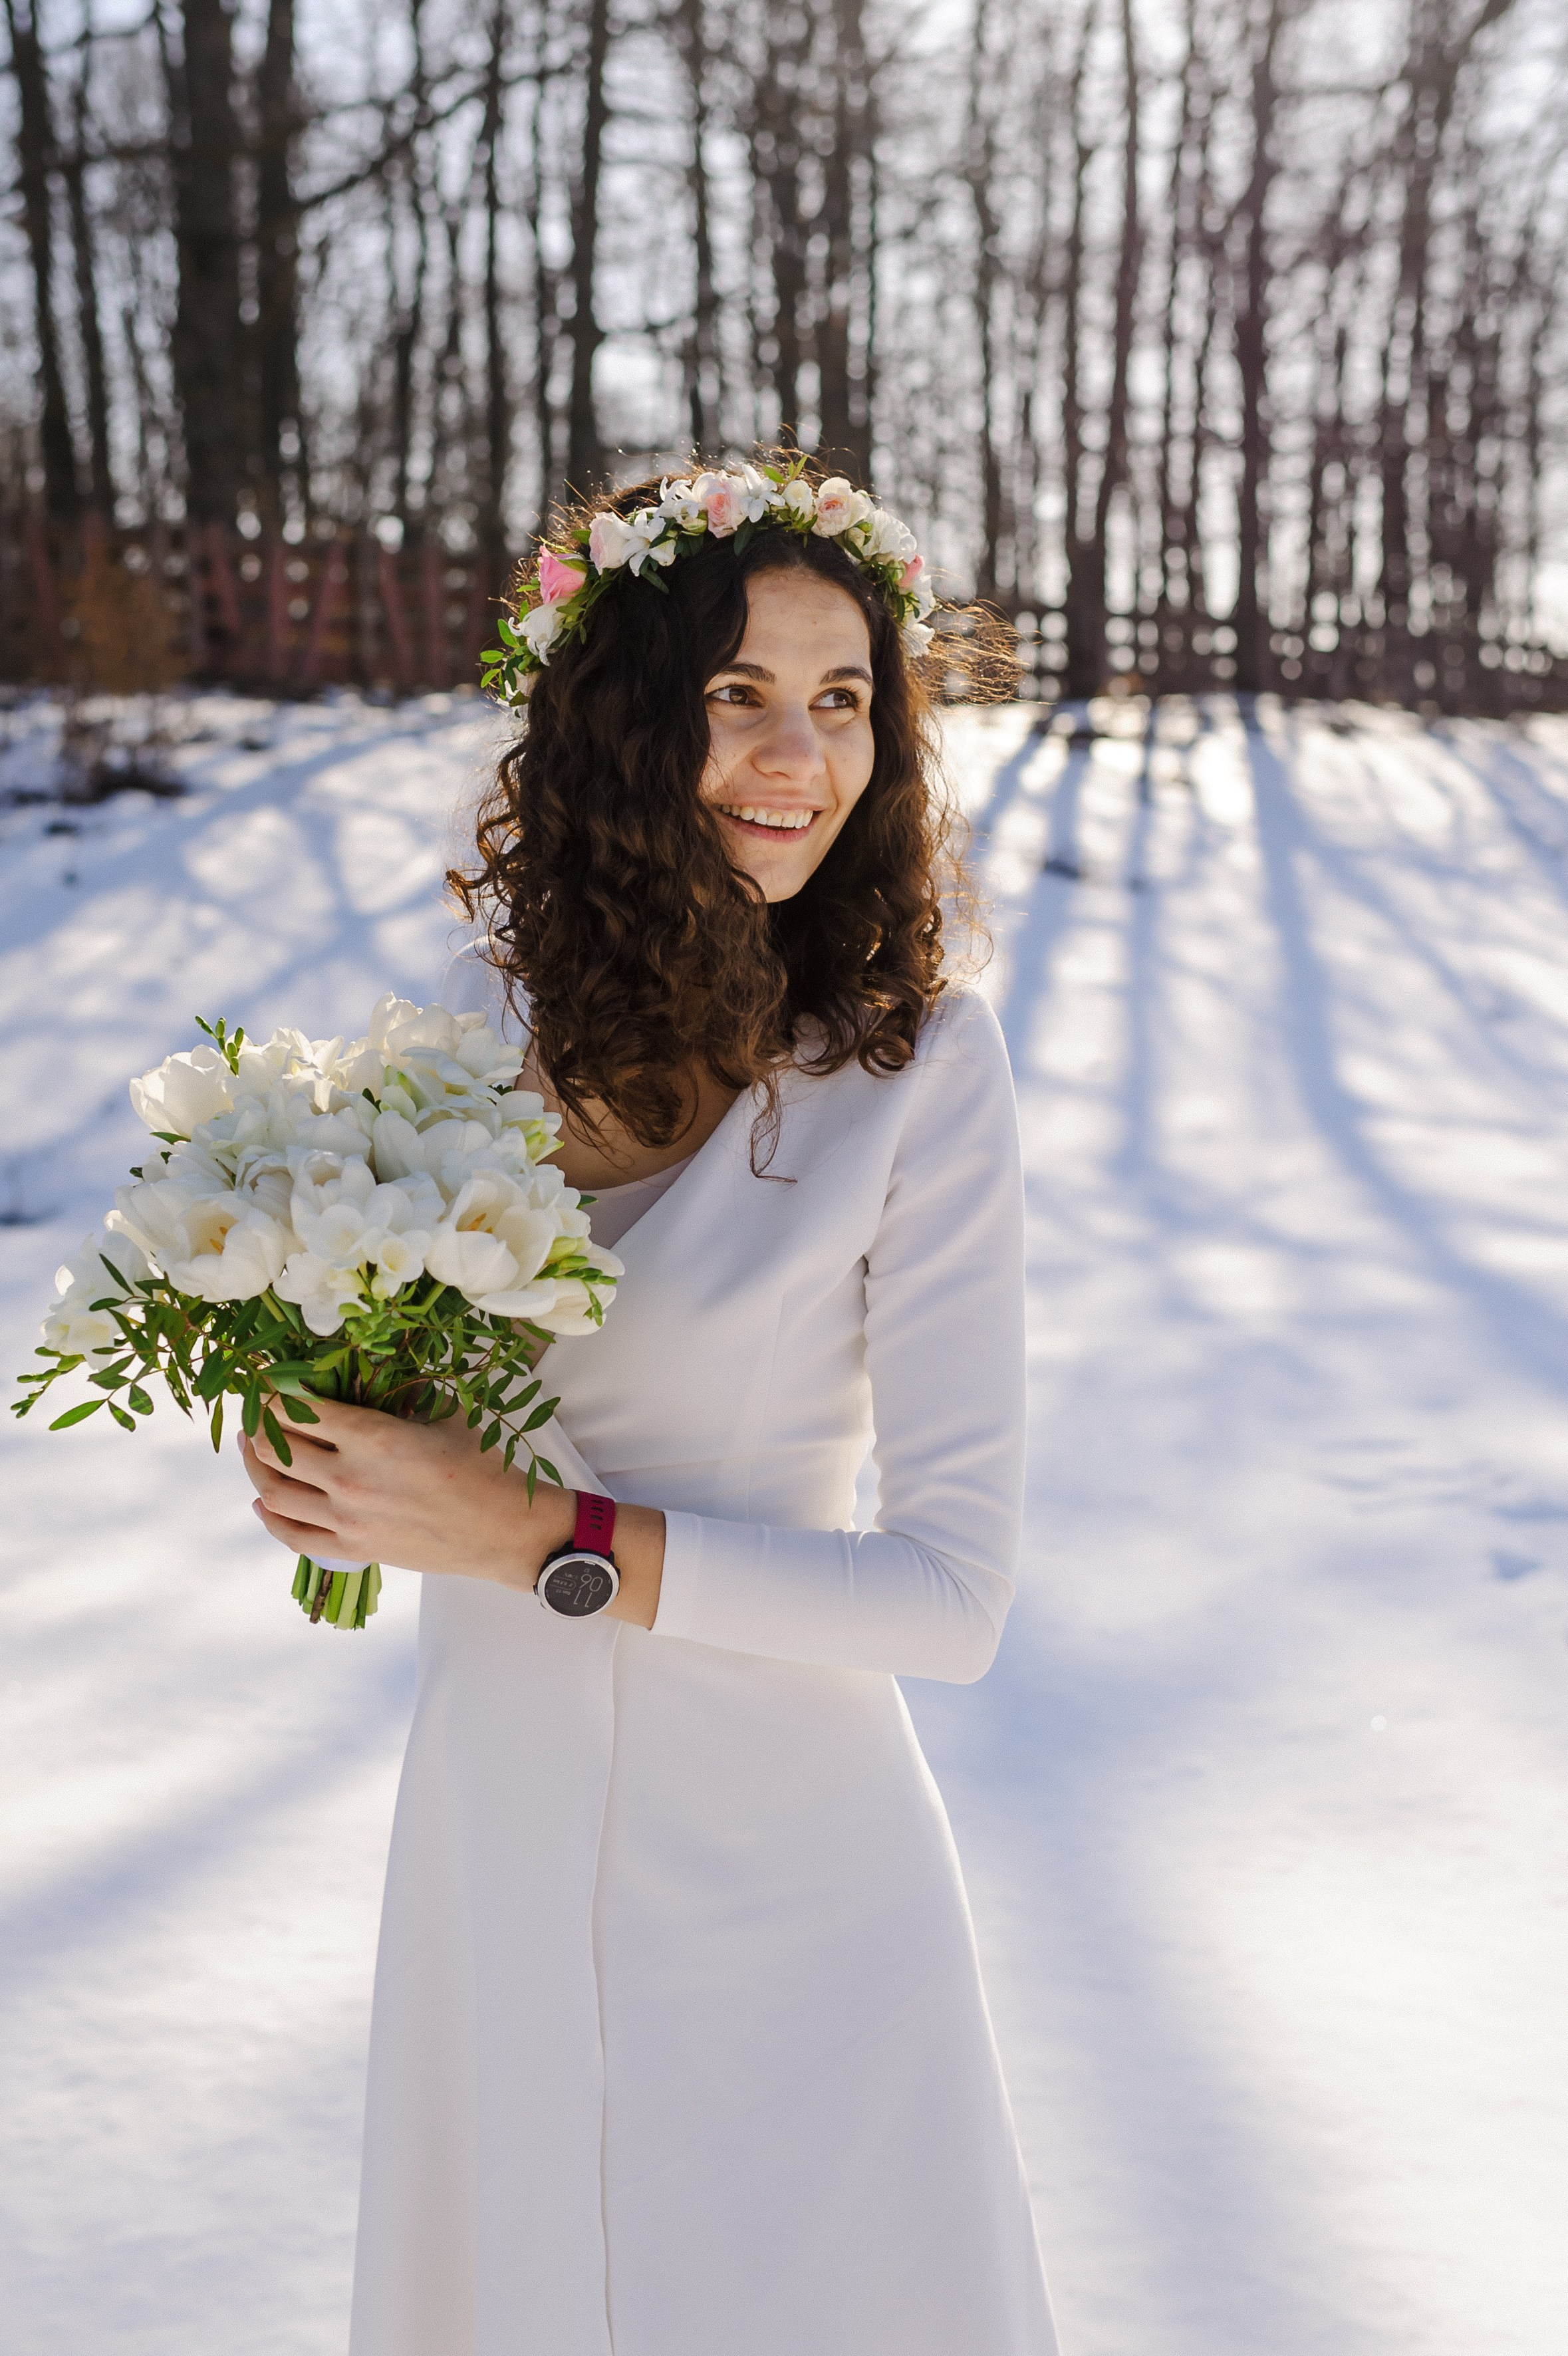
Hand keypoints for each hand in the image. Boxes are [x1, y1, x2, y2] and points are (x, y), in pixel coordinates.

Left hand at [240, 1395, 665, 1625]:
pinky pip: (293, 1535)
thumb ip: (404, 1393)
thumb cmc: (483, 1466)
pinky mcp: (354, 1549)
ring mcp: (348, 1519)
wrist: (504, 1531)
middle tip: (258, 1410)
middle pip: (276, 1449)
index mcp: (374, 1437)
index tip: (268, 1381)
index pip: (299, 1409)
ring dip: (256, 1467)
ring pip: (274, 1493)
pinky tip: (264, 1502)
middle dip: (258, 1424)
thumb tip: (372, 1369)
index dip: (275, 1392)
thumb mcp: (445, 1415)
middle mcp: (350, 1478)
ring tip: (255, 1448)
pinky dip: (270, 1517)